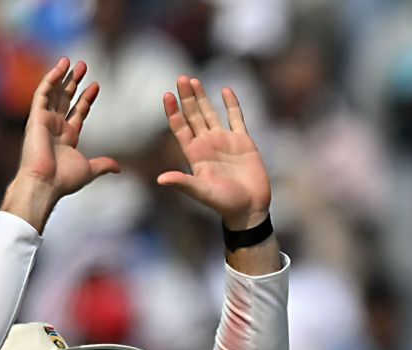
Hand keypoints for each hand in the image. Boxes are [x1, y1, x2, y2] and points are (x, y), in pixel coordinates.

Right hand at [3, 58, 119, 230]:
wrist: (46, 183)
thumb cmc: (64, 180)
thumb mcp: (89, 170)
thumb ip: (103, 165)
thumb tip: (118, 167)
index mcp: (67, 137)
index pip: (78, 111)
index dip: (87, 98)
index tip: (97, 85)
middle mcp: (55, 126)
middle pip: (66, 98)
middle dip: (74, 82)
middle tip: (83, 66)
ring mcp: (45, 120)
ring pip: (55, 92)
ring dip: (63, 76)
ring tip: (72, 61)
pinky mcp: (36, 116)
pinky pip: (43, 93)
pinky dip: (51, 79)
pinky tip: (59, 67)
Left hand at [159, 77, 270, 229]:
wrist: (250, 209)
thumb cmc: (225, 204)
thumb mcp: (203, 193)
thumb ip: (183, 183)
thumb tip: (160, 179)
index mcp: (195, 153)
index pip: (180, 127)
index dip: (173, 111)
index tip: (168, 95)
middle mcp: (207, 144)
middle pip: (193, 115)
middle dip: (186, 97)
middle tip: (181, 78)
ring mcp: (225, 141)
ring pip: (210, 113)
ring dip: (202, 97)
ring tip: (193, 80)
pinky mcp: (243, 142)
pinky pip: (236, 119)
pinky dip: (232, 105)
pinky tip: (226, 90)